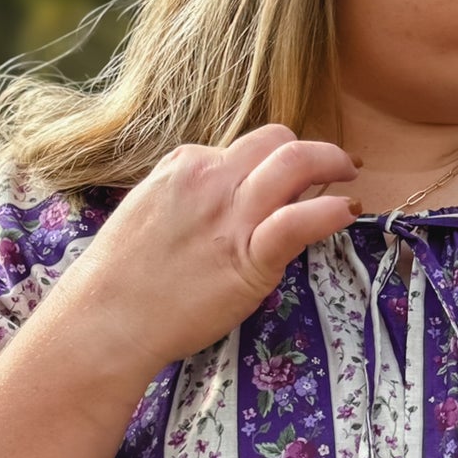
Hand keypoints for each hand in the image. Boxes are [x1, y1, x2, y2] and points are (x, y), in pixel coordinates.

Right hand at [79, 124, 359, 369]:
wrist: (107, 317)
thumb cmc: (124, 277)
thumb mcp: (152, 212)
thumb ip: (190, 198)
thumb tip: (220, 201)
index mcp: (186, 165)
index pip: (244, 147)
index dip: (272, 160)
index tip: (288, 177)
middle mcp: (210, 178)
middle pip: (277, 140)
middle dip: (310, 149)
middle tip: (335, 165)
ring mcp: (230, 214)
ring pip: (295, 162)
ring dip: (332, 161)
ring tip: (350, 174)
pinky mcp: (248, 255)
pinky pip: (299, 220)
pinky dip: (330, 211)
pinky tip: (347, 211)